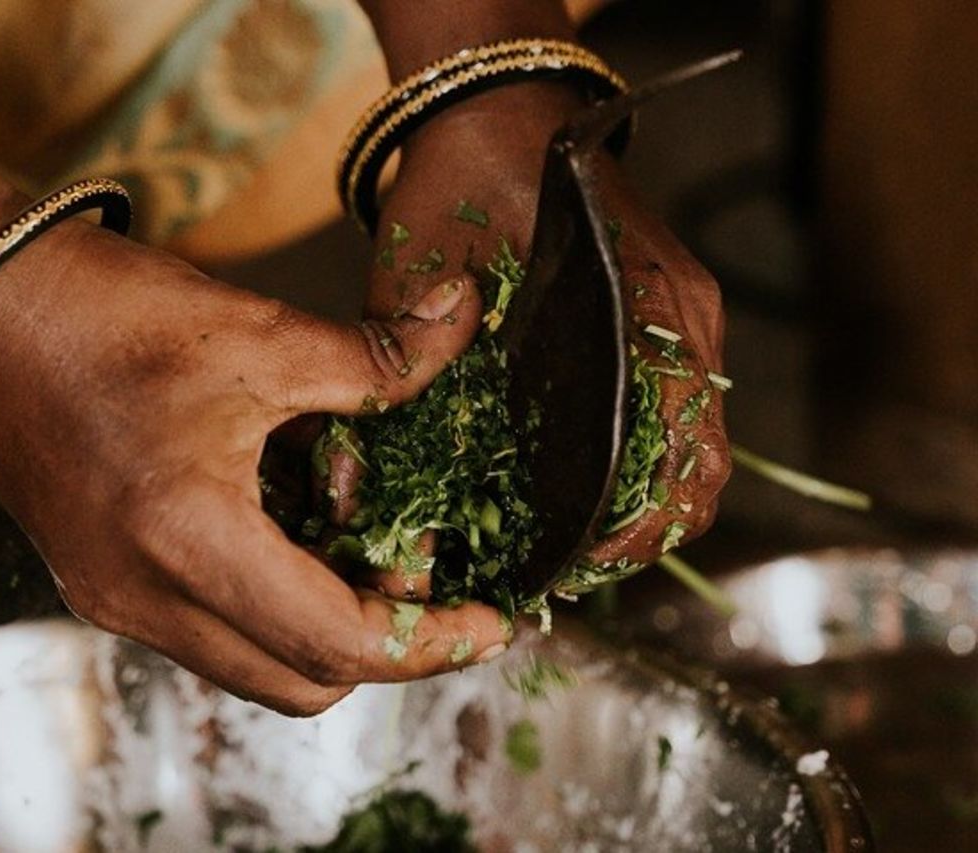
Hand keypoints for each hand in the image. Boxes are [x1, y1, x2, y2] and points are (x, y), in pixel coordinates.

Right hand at [0, 221, 509, 715]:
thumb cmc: (98, 311)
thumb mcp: (254, 331)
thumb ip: (373, 360)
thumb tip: (459, 326)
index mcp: (186, 541)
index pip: (338, 645)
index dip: (431, 640)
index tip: (492, 620)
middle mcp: (141, 598)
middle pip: (302, 682)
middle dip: (382, 639)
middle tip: (421, 564)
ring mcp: (111, 598)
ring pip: (254, 661)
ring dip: (322, 619)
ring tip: (357, 532)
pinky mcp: (98, 580)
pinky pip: (209, 624)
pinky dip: (269, 594)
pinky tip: (289, 515)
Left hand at [326, 83, 729, 595]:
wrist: (501, 106)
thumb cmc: (457, 185)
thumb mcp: (413, 281)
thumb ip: (396, 381)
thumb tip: (361, 496)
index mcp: (634, 311)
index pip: (678, 453)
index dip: (634, 528)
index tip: (580, 563)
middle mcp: (680, 318)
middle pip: (703, 467)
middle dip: (645, 530)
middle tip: (575, 564)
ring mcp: (687, 312)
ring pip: (702, 444)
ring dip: (652, 499)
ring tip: (581, 534)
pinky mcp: (674, 309)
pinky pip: (687, 406)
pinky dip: (652, 455)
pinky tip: (591, 475)